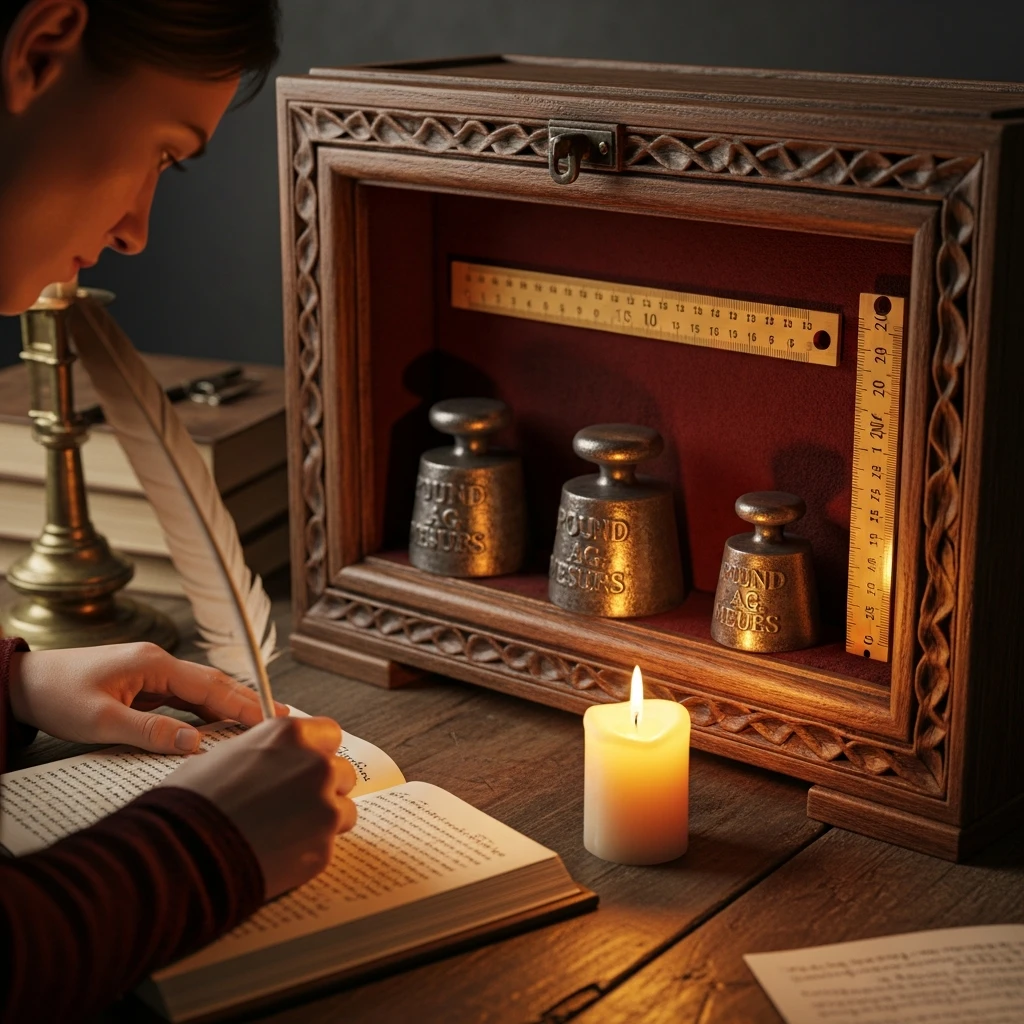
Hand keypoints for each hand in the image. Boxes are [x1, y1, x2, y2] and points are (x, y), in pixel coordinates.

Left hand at [7, 641, 287, 753]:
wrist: (23, 684)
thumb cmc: (56, 696)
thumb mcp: (101, 721)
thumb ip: (151, 733)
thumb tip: (194, 744)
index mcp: (154, 664)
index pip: (211, 685)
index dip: (243, 704)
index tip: (270, 720)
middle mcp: (159, 664)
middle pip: (215, 683)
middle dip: (248, 700)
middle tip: (282, 717)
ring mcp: (152, 674)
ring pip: (202, 691)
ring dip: (230, 706)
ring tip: (260, 721)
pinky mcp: (143, 686)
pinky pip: (184, 699)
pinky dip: (206, 712)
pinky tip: (218, 726)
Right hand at [161, 715, 356, 896]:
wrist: (181, 854)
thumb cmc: (192, 801)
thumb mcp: (224, 754)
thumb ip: (264, 750)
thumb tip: (273, 755)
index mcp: (292, 735)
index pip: (330, 733)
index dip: (317, 750)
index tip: (307, 762)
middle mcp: (316, 766)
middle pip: (341, 771)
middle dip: (323, 785)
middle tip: (292, 803)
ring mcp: (324, 808)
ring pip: (342, 809)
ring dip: (322, 818)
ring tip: (286, 831)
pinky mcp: (323, 849)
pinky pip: (328, 844)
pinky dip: (309, 849)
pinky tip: (278, 852)